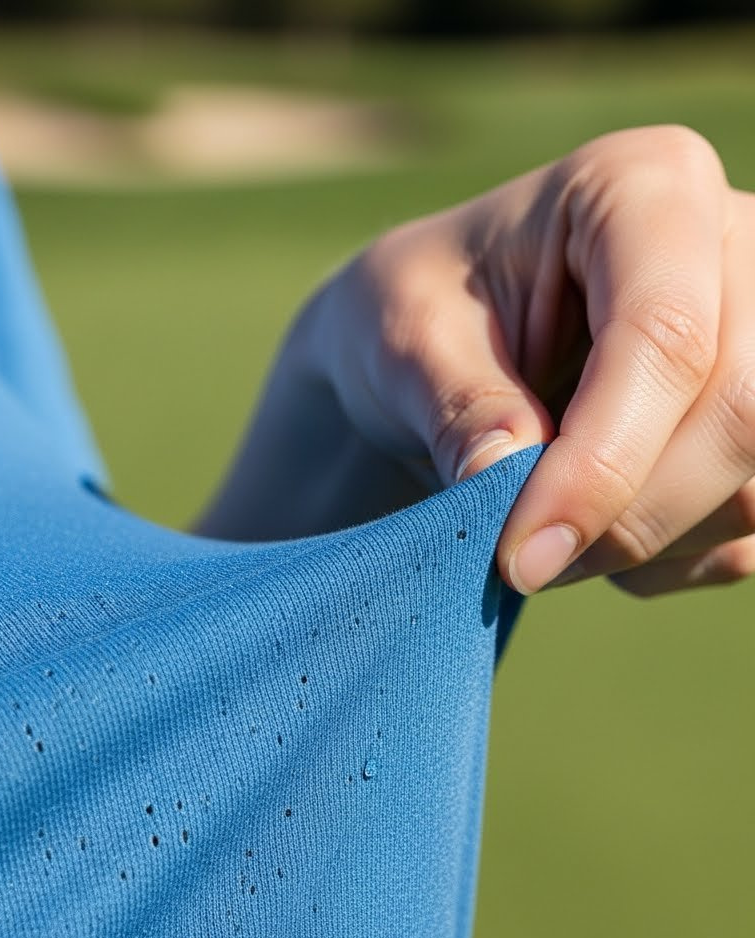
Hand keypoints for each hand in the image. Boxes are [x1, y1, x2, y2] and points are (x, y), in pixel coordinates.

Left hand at [311, 124, 754, 596]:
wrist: (441, 358)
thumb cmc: (421, 320)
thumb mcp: (404, 340)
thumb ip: (457, 404)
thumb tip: (504, 477)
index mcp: (647, 188)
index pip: (667, 336)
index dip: (602, 465)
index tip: (521, 555)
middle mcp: (736, 249)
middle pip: (741, 414)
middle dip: (628, 518)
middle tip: (524, 562)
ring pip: (754, 485)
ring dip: (643, 547)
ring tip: (545, 534)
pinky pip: (748, 532)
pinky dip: (664, 563)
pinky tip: (592, 533)